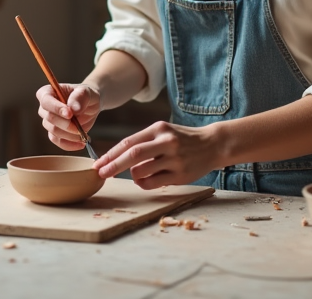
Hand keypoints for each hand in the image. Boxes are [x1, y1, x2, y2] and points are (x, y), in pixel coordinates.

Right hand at [36, 83, 100, 151]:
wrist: (90, 105)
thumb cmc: (85, 95)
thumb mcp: (86, 92)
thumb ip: (80, 97)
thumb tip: (73, 108)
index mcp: (48, 92)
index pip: (46, 101)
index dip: (56, 108)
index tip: (70, 114)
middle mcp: (45, 107)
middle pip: (49, 118)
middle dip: (66, 124)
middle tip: (79, 127)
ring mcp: (49, 121)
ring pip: (54, 131)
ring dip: (70, 135)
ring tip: (83, 134)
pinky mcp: (55, 133)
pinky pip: (58, 141)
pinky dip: (69, 144)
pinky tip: (80, 143)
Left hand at [93, 121, 219, 188]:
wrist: (212, 144)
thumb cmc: (182, 139)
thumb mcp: (163, 132)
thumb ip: (143, 142)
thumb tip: (116, 158)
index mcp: (159, 129)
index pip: (128, 142)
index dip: (111, 154)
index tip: (99, 163)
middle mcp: (166, 142)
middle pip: (132, 155)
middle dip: (113, 166)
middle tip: (101, 174)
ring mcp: (174, 159)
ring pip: (141, 171)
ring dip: (133, 175)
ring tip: (138, 173)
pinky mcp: (180, 175)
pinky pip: (152, 183)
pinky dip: (144, 184)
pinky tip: (148, 180)